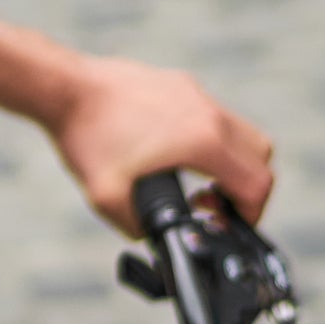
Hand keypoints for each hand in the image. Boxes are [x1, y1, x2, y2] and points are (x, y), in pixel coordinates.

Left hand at [46, 55, 275, 233]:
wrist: (64, 88)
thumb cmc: (85, 136)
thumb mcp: (109, 199)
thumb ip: (140, 228)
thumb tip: (156, 239)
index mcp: (203, 141)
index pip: (257, 183)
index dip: (251, 213)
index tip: (227, 222)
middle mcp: (208, 113)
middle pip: (260, 156)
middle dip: (246, 187)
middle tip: (213, 204)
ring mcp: (195, 94)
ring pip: (241, 131)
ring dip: (231, 162)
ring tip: (197, 180)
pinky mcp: (179, 84)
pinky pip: (213, 115)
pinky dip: (211, 139)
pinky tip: (173, 153)